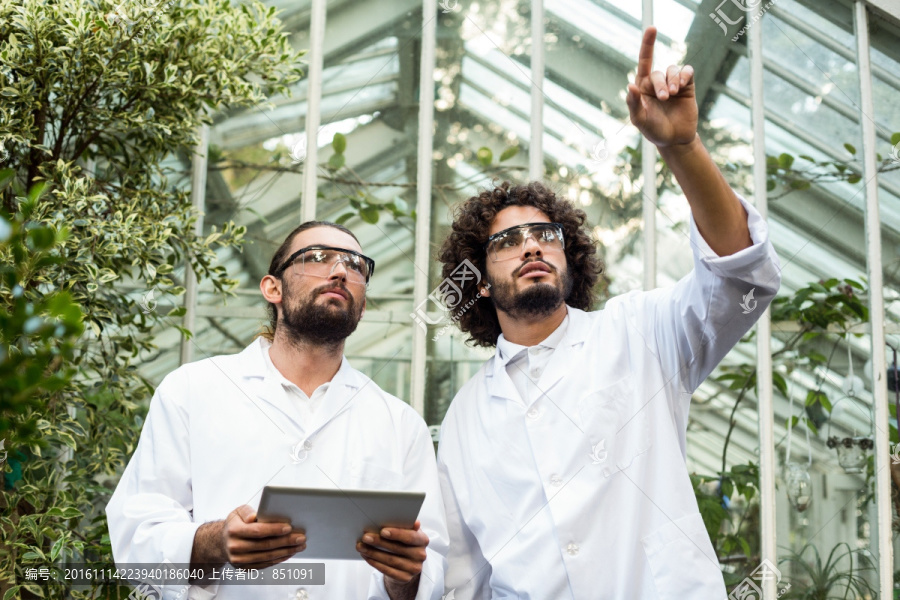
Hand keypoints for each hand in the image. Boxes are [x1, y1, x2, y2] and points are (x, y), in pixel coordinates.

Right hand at [221, 505, 305, 569]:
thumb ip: (247, 511)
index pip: (257, 531)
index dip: (274, 530)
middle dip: (286, 542)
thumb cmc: (235, 524)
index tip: (289, 528)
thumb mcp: (237, 512)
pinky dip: (279, 559)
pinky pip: (265, 564)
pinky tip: (289, 553)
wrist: (222, 542)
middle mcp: (235, 547)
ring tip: (299, 546)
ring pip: (267, 557)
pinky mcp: (244, 568)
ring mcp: (239, 560)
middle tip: (301, 538)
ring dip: (286, 552)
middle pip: (265, 545)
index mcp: (234, 531)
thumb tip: (256, 516)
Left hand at [356, 520, 428, 597]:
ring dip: (373, 553)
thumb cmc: (405, 541)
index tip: (382, 531)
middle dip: (379, 542)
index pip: (410, 537)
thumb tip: (414, 522)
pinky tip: (367, 556)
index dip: (397, 534)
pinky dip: (375, 563)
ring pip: (390, 560)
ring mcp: (414, 568)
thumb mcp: (408, 531)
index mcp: (423, 540)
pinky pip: (388, 571)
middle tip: (365, 537)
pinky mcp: (405, 578)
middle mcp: (420, 555)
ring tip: (361, 546)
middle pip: (397, 549)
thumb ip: (407, 525)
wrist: (408, 562)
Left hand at [626, 27, 697, 147]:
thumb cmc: (653, 130)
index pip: (644, 62)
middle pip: (658, 72)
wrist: (674, 140)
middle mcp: (657, 82)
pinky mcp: (687, 87)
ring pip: (673, 70)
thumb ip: (634, 104)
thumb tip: (630, 86)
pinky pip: (687, 72)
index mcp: (642, 87)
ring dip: (673, 80)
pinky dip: (685, 74)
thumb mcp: (640, 120)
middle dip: (661, 84)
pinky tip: (683, 84)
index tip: (652, 29)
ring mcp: (672, 84)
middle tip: (664, 98)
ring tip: (672, 94)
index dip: (648, 44)